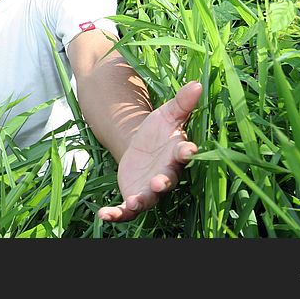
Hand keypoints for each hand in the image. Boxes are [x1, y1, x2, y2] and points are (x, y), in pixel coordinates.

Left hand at [98, 81, 201, 222]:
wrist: (140, 148)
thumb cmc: (158, 131)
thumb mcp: (167, 114)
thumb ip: (181, 102)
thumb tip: (197, 83)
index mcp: (176, 153)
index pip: (184, 153)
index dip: (187, 152)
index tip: (189, 150)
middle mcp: (166, 174)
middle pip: (167, 180)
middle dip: (164, 182)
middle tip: (160, 183)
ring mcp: (150, 189)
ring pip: (148, 198)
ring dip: (141, 202)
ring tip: (132, 203)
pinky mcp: (135, 197)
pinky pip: (126, 210)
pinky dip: (116, 214)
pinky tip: (102, 214)